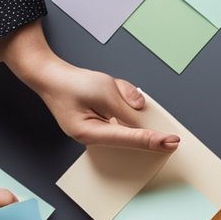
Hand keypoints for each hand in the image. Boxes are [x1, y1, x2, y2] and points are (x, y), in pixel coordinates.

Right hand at [0, 21, 178, 150]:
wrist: (49, 77)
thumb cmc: (69, 83)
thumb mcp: (102, 88)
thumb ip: (125, 101)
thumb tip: (142, 109)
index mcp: (90, 133)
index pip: (128, 138)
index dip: (152, 140)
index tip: (171, 142)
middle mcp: (93, 138)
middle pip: (128, 135)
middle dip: (137, 119)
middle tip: (162, 129)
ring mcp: (96, 133)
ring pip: (125, 124)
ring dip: (122, 104)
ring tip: (105, 89)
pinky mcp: (101, 125)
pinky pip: (119, 119)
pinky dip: (119, 104)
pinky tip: (109, 92)